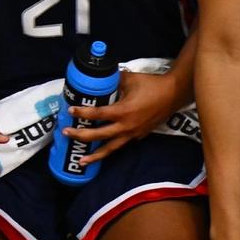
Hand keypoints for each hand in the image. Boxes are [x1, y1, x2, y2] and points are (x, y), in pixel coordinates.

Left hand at [62, 70, 180, 164]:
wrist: (174, 94)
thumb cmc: (152, 85)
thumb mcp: (130, 78)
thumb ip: (113, 79)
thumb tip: (100, 77)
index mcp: (123, 111)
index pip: (98, 114)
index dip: (83, 113)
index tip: (71, 110)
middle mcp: (127, 126)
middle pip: (100, 135)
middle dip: (81, 136)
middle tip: (66, 134)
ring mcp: (134, 134)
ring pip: (111, 148)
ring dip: (96, 155)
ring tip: (82, 161)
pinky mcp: (139, 136)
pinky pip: (122, 144)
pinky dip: (111, 148)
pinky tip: (104, 150)